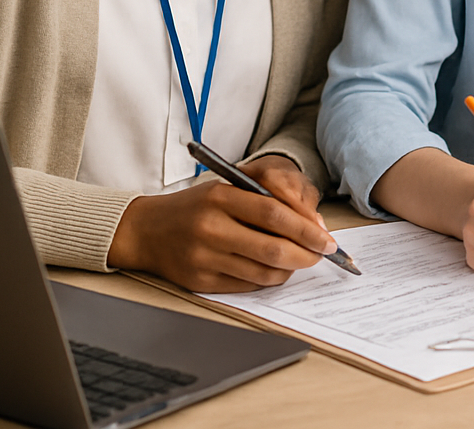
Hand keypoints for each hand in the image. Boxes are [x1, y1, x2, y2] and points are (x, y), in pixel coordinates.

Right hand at [109, 155, 336, 291]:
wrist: (146, 230)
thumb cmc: (195, 207)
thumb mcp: (225, 188)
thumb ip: (265, 199)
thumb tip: (312, 223)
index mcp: (220, 197)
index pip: (274, 213)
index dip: (306, 228)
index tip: (327, 237)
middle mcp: (211, 227)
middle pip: (273, 247)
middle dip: (307, 254)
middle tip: (322, 254)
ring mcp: (205, 257)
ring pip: (263, 271)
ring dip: (290, 269)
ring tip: (300, 261)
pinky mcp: (201, 281)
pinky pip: (247, 285)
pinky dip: (268, 280)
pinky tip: (275, 270)